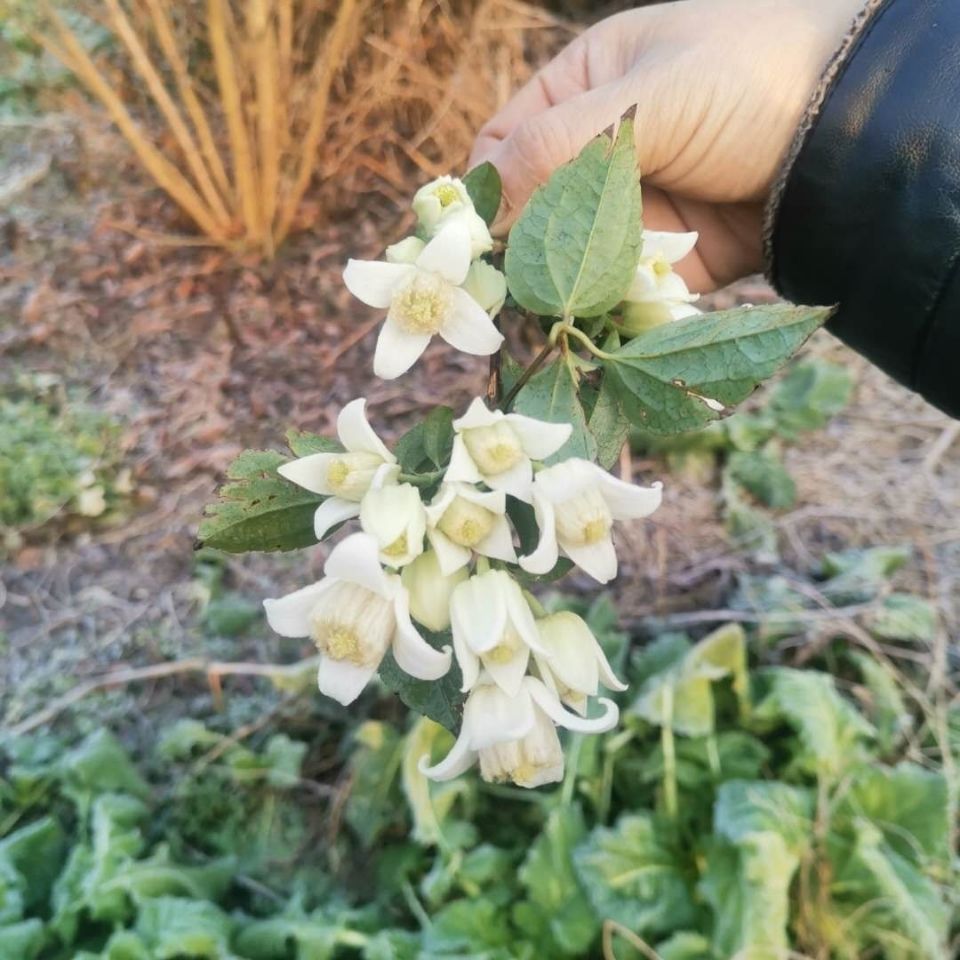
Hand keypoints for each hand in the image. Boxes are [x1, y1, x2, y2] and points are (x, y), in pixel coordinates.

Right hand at [470, 0, 865, 291]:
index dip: (482, 195)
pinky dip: (616, 313)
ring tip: (562, 316)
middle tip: (514, 295)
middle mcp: (603, 155)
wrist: (855, 134)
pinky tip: (609, 327)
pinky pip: (625, 295)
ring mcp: (637, 211)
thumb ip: (555, 150)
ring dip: (570, 290)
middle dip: (525, 257)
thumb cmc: (750, 80)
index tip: (473, 243)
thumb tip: (481, 212)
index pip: (503, 147)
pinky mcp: (672, 262)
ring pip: (576, 264)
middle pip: (535, 216)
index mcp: (584, 91)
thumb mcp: (647, 98)